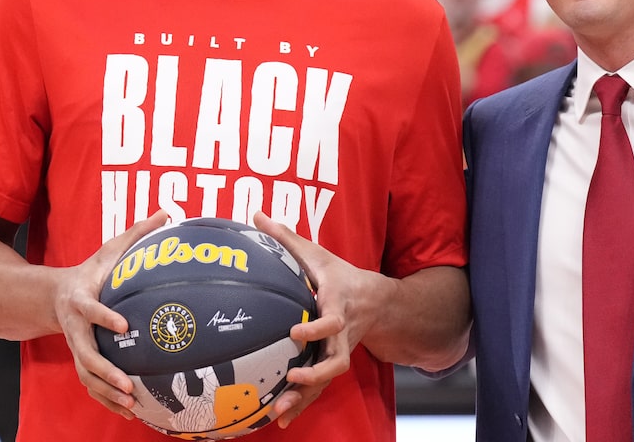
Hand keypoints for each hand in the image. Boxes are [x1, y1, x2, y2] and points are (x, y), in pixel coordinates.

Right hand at [55, 210, 168, 418]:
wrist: (57, 296)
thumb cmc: (93, 271)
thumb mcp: (110, 249)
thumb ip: (138, 232)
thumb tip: (168, 210)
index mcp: (81, 300)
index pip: (91, 310)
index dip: (104, 317)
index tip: (124, 325)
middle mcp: (75, 328)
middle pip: (85, 354)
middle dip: (105, 371)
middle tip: (127, 383)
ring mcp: (77, 347)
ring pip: (86, 376)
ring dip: (106, 392)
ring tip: (130, 403)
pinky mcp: (81, 360)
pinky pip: (91, 385)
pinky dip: (107, 399)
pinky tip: (129, 411)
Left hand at [252, 212, 387, 427]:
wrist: (378, 300)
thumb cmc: (341, 275)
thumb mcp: (317, 253)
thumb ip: (286, 236)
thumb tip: (255, 214)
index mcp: (338, 304)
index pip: (333, 320)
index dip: (318, 328)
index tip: (295, 332)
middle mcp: (342, 332)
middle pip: (337, 360)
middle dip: (316, 373)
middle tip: (292, 379)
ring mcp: (339, 350)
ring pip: (328, 379)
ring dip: (307, 396)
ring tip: (281, 411)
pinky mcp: (333, 362)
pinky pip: (320, 387)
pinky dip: (303, 404)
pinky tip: (281, 419)